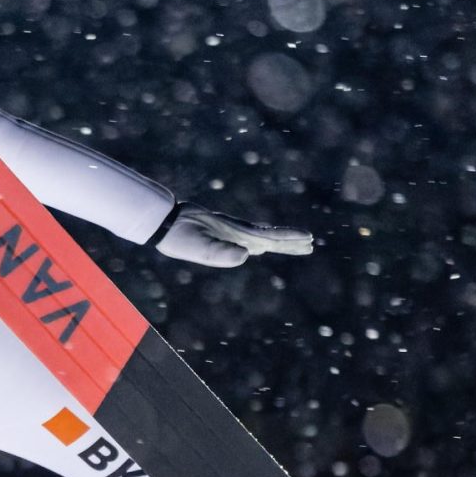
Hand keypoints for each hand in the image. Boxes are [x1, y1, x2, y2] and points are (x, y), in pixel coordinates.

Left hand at [155, 205, 314, 267]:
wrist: (163, 220)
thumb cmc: (178, 236)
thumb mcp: (197, 247)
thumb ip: (220, 252)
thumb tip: (246, 255)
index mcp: (236, 234)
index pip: (269, 236)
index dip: (289, 239)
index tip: (308, 239)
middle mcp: (236, 232)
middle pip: (270, 236)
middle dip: (290, 241)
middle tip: (311, 244)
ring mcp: (230, 232)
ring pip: (261, 237)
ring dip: (279, 241)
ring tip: (296, 245)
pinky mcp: (221, 234)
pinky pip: (247, 238)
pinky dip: (262, 242)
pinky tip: (261, 247)